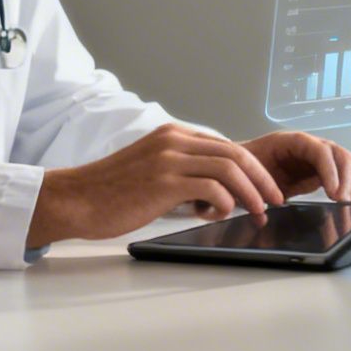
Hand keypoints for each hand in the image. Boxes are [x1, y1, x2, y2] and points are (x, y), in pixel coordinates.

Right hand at [27, 124, 286, 247]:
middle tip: (274, 202)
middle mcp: (173, 140)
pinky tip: (220, 215)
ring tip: (257, 213)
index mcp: (173, 135)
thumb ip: (181, 171)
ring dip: (250, 193)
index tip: (266, 189)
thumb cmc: (110, 192)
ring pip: (229, 168)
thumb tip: (215, 190)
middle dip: (262, 180)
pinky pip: (211, 188)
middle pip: (235, 153)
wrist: (76, 199)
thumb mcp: (151, 170)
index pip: (226, 146)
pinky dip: (225, 202)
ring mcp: (169, 159)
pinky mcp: (163, 182)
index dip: (253, 169)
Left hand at [238, 131, 350, 202]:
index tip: (333, 193)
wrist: (238, 167)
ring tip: (345, 203)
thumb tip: (281, 201)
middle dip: (345, 177)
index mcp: (291, 141)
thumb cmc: (244, 167)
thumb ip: (268, 184)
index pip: (321, 151)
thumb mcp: (253, 174)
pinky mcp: (318, 170)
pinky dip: (346, 186)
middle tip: (342, 201)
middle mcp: (308, 145)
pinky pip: (340, 174)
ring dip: (349, 182)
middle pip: (339, 153)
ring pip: (344, 162)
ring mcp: (315, 157)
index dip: (330, 171)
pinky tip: (343, 200)